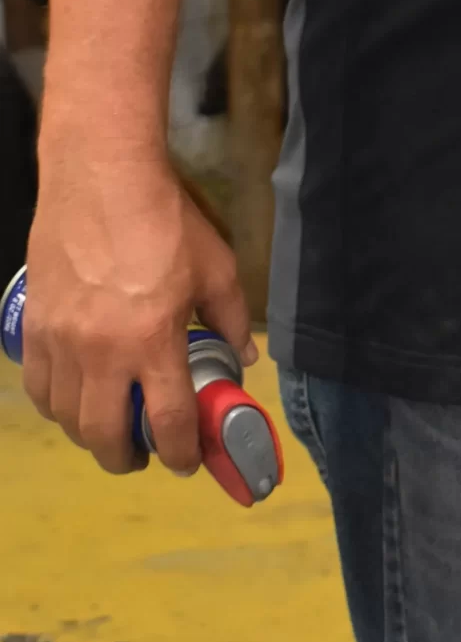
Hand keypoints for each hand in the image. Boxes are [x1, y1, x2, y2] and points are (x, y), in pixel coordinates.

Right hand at [21, 148, 253, 476]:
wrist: (101, 180)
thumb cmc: (165, 220)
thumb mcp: (215, 267)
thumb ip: (232, 318)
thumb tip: (244, 358)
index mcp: (153, 341)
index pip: (167, 422)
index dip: (181, 453)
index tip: (187, 461)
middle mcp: (102, 354)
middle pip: (106, 438)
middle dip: (129, 458)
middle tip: (144, 453)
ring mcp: (63, 344)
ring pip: (68, 420)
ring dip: (91, 435)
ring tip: (110, 428)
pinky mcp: (35, 330)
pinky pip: (40, 390)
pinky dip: (57, 407)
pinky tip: (74, 399)